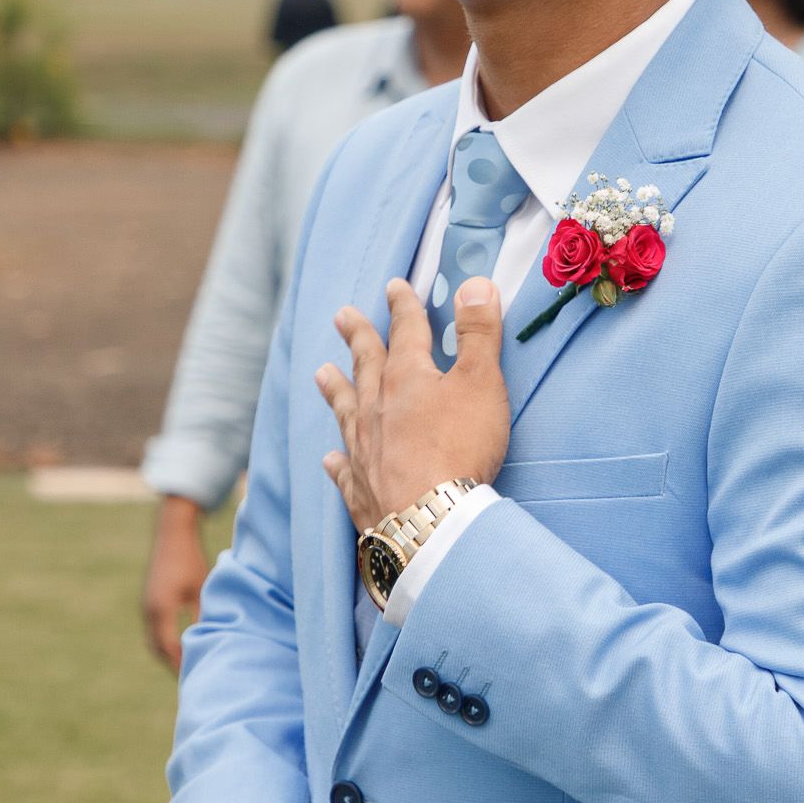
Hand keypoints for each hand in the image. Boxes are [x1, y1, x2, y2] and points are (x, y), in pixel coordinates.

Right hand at [142, 496, 209, 670]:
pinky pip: (153, 631)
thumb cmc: (191, 559)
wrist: (171, 535)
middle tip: (191, 680)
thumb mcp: (200, 589)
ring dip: (168, 655)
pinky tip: (180, 649)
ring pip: (153, 641)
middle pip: (158, 649)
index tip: (195, 676)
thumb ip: (202, 615)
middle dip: (173, 664)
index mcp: (162, 608)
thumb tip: (209, 639)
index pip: (169, 647)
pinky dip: (164, 643)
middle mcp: (149, 610)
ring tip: (186, 668)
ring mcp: (146, 607)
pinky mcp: (149, 603)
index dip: (181, 664)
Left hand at [316, 277, 509, 530]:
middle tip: (342, 317)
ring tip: (322, 373)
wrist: (429, 518)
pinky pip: (345, 469)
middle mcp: (377, 409)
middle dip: (359, 337)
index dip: (403, 307)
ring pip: (346, 411)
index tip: (394, 286)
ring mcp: (364, 449)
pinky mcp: (361, 489)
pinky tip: (331, 459)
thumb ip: (479, 333)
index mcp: (406, 378)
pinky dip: (338, 461)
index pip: (405, 332)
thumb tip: (476, 284)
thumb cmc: (459, 448)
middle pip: (366, 365)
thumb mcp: (481, 382)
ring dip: (336, 389)